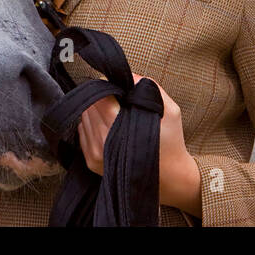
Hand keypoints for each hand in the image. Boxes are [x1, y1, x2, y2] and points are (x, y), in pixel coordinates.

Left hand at [76, 71, 199, 211]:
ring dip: (94, 109)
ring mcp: (95, 155)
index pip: (100, 99)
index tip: (115, 84)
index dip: (106, 86)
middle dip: (100, 97)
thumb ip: (150, 88)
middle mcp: (103, 144)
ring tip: (113, 110)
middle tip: (115, 95)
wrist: (170, 179)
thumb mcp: (171, 111)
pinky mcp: (91, 162)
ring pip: (83, 118)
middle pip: (89, 107)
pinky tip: (107, 124)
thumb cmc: (172, 143)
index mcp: (121, 130)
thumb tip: (129, 75)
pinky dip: (91, 123)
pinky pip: (82, 132)